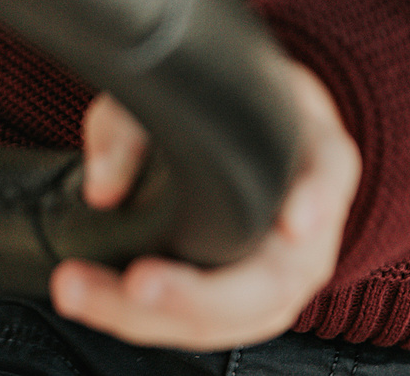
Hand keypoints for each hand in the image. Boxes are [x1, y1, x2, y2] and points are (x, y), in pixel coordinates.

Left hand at [49, 63, 358, 350]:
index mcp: (312, 149)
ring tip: (80, 291)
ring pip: (232, 318)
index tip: (292, 222)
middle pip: (274, 277)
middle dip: (203, 293)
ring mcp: (280, 274)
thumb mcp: (181, 83)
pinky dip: (141, 319)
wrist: (236, 128)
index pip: (328, 169)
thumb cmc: (219, 104)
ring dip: (151, 316)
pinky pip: (199, 325)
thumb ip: (134, 122)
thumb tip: (102, 189)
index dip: (315, 197)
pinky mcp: (243, 304)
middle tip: (138, 283)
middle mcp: (309, 223)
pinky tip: (91, 299)